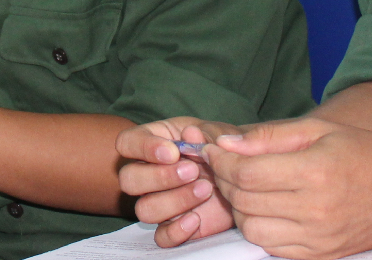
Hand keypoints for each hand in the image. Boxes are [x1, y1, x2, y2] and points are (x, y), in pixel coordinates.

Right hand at [117, 117, 242, 245]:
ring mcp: (159, 201)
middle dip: (159, 177)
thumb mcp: (221, 135)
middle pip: (129, 179)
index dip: (143, 147)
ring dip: (173, 201)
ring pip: (144, 209)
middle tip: (192, 171)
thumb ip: (206, 134)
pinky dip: (176, 231)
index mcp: (154, 142)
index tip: (173, 153)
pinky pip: (161, 236)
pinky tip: (197, 218)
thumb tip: (190, 134)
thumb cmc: (226, 150)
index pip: (127, 142)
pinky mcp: (173, 226)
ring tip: (205, 190)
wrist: (245, 179)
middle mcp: (149, 172)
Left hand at [203, 119, 371, 258]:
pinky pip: (273, 248)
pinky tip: (267, 208)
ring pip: (253, 230)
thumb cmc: (362, 152)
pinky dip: (261, 228)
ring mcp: (319, 239)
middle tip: (225, 166)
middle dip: (224, 181)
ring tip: (246, 188)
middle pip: (244, 201)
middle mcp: (316, 210)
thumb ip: (268, 136)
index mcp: (315, 172)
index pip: (246, 174)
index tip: (214, 150)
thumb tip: (224, 144)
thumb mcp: (318, 130)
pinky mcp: (322, 256)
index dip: (221, 161)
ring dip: (240, 208)